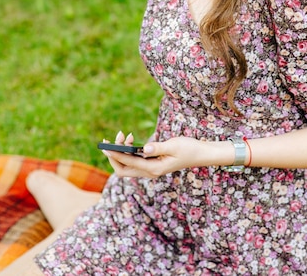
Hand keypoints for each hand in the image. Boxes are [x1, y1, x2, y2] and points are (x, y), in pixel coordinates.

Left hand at [101, 132, 233, 177]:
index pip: (128, 163)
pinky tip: (131, 138)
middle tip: (112, 139)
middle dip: (115, 155)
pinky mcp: (152, 164)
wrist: (200, 154)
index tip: (106, 147)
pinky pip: (134, 161)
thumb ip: (158, 147)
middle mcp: (150, 172)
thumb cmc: (189, 149)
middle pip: (123, 169)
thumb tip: (143, 148)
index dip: (116, 155)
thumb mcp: (174, 146)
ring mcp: (150, 169)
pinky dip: (129, 151)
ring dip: (121, 151)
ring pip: (128, 165)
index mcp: (154, 169)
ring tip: (123, 135)